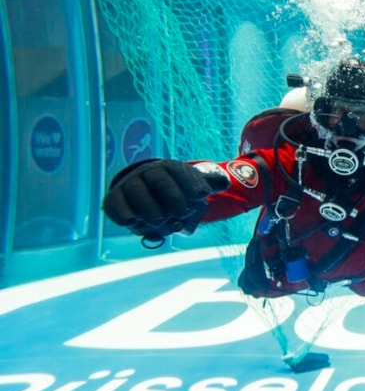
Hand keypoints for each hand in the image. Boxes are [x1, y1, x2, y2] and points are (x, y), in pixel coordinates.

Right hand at [103, 159, 229, 243]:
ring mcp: (130, 185)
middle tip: (182, 212)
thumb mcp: (192, 184)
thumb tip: (224, 183)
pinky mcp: (114, 200)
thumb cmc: (174, 190)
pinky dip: (122, 213)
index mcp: (169, 169)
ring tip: (160, 221)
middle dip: (172, 196)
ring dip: (149, 208)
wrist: (143, 189)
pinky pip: (114, 204)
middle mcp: (148, 173)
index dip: (191, 183)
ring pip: (137, 192)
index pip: (180, 173)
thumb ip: (209, 184)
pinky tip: (133, 221)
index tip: (202, 195)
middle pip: (159, 181)